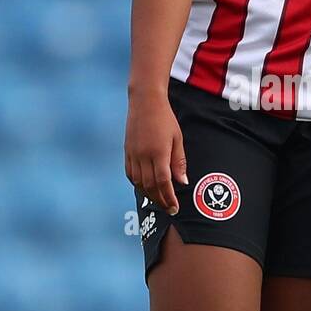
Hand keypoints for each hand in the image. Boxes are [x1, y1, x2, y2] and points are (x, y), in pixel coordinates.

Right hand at [124, 95, 188, 215]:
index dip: (169, 197)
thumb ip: (179, 162)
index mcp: (158, 152)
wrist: (145, 102)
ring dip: (149, 195)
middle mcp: (143, 155)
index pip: (163, 182)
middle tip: (169, 209)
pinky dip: (138, 184)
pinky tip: (146, 188)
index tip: (175, 207)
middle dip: (160, 200)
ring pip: (139, 183)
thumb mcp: (177, 139)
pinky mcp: (127, 152)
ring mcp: (133, 154)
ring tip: (159, 201)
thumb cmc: (165, 119)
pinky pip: (130, 174)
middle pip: (150, 186)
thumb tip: (182, 182)